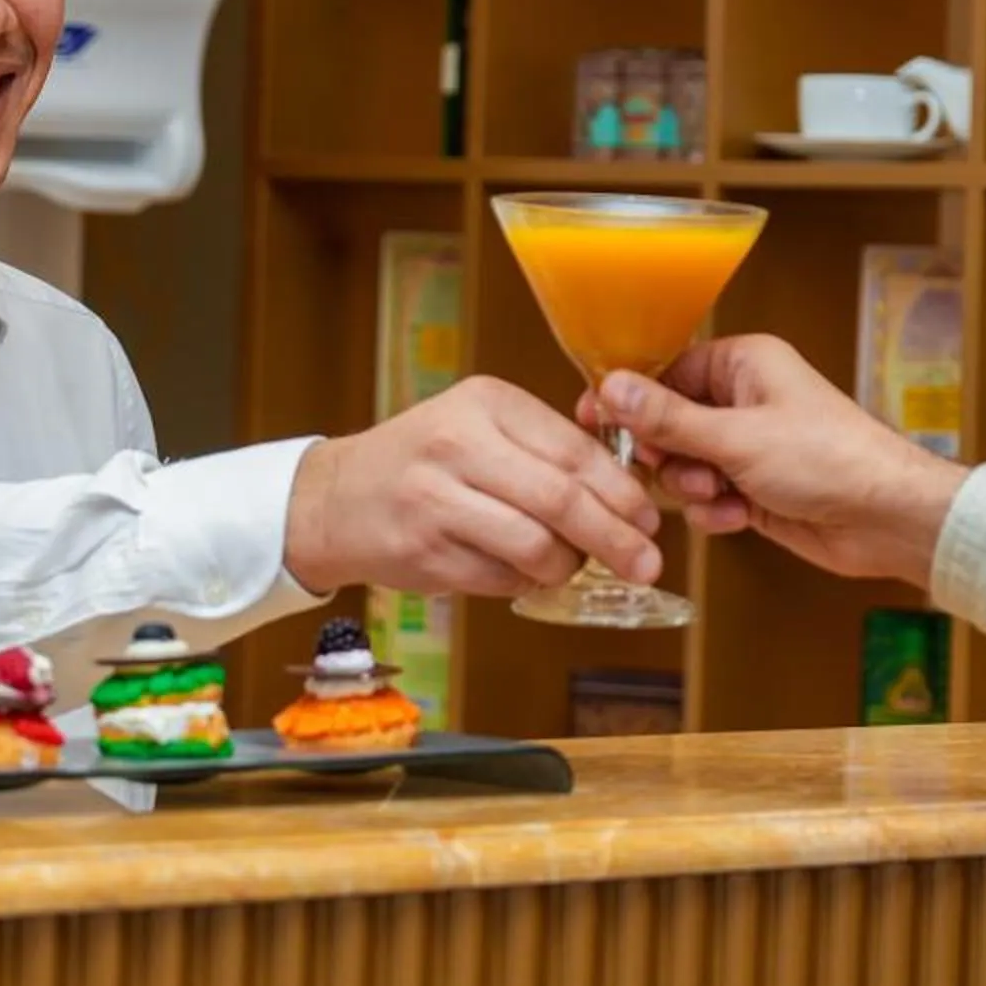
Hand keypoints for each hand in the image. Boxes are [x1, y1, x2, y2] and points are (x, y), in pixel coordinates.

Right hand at [284, 375, 662, 597]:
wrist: (335, 498)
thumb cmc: (424, 463)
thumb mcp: (480, 427)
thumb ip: (546, 449)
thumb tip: (628, 495)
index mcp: (485, 403)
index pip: (576, 450)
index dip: (623, 492)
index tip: (650, 518)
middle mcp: (459, 445)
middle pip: (563, 500)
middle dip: (617, 538)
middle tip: (645, 563)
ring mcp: (437, 499)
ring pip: (537, 546)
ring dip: (568, 566)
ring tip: (570, 566)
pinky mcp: (425, 550)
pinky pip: (502, 576)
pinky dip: (526, 582)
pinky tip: (524, 573)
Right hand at [579, 335, 967, 587]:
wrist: (886, 518)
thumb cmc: (830, 460)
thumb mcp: (736, 437)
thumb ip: (668, 417)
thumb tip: (613, 387)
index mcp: (744, 364)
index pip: (667, 371)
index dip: (632, 400)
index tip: (597, 420)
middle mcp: (745, 399)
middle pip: (669, 422)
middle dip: (668, 453)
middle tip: (674, 467)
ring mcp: (750, 446)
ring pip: (685, 464)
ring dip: (694, 487)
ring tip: (722, 494)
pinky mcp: (756, 487)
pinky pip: (709, 497)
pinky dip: (717, 510)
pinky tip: (741, 517)